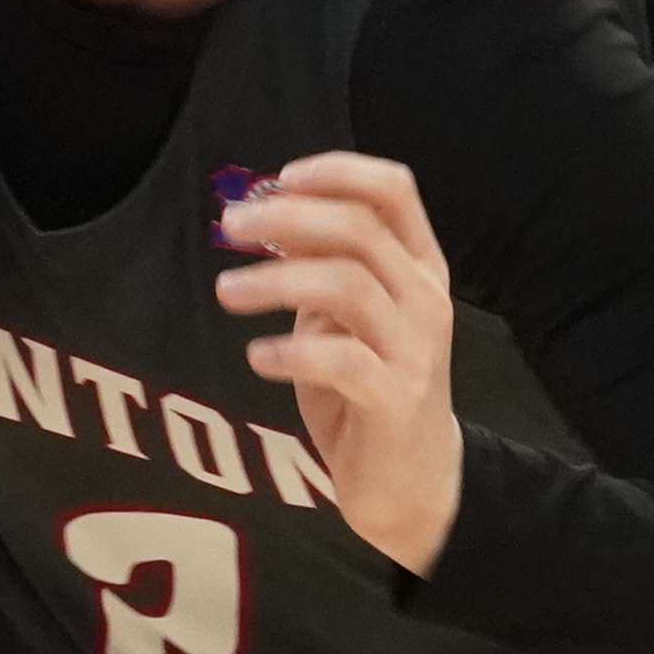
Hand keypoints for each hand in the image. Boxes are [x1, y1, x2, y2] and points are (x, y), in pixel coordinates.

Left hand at [218, 152, 466, 573]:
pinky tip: (258, 357)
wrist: (413, 481)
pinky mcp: (395, 399)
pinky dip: (289, 351)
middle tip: (229, 226)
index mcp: (421, 267)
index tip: (277, 178)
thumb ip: (320, 267)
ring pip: (347, 285)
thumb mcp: (346, 318)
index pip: (393, 190)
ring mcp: (416, 349)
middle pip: (360, 228)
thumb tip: (265, 215)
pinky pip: (339, 360)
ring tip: (226, 292)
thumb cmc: (369, 388)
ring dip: (275, 281)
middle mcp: (426, 299)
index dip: (335, 172)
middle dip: (287, 218)